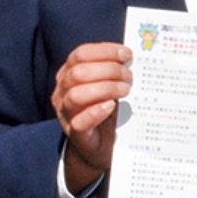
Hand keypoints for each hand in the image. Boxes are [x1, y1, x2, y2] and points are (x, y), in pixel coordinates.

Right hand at [52, 42, 132, 195]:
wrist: (100, 146)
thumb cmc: (107, 110)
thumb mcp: (110, 86)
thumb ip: (116, 72)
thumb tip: (134, 57)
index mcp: (69, 74)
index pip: (80, 54)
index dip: (105, 51)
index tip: (127, 54)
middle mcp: (62, 92)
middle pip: (79, 72)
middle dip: (109, 70)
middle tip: (129, 76)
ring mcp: (66, 113)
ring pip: (76, 95)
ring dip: (105, 89)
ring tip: (125, 90)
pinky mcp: (75, 133)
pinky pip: (79, 122)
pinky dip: (96, 112)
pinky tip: (111, 107)